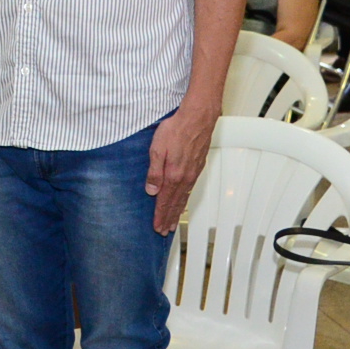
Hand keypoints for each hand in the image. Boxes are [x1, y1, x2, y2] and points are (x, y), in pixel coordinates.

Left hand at [145, 99, 219, 233]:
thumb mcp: (157, 149)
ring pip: (184, 198)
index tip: (156, 227)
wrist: (198, 118)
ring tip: (173, 222)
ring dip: (177, 212)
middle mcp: (184, 178)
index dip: (159, 215)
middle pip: (175, 203)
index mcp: (173, 175)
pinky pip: (190, 189)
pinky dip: (185, 200)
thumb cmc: (176, 129)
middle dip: (168, 218)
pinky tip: (183, 202)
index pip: (164, 201)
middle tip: (164, 231)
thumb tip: (151, 191)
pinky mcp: (198, 166)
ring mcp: (193, 173)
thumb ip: (154, 172)